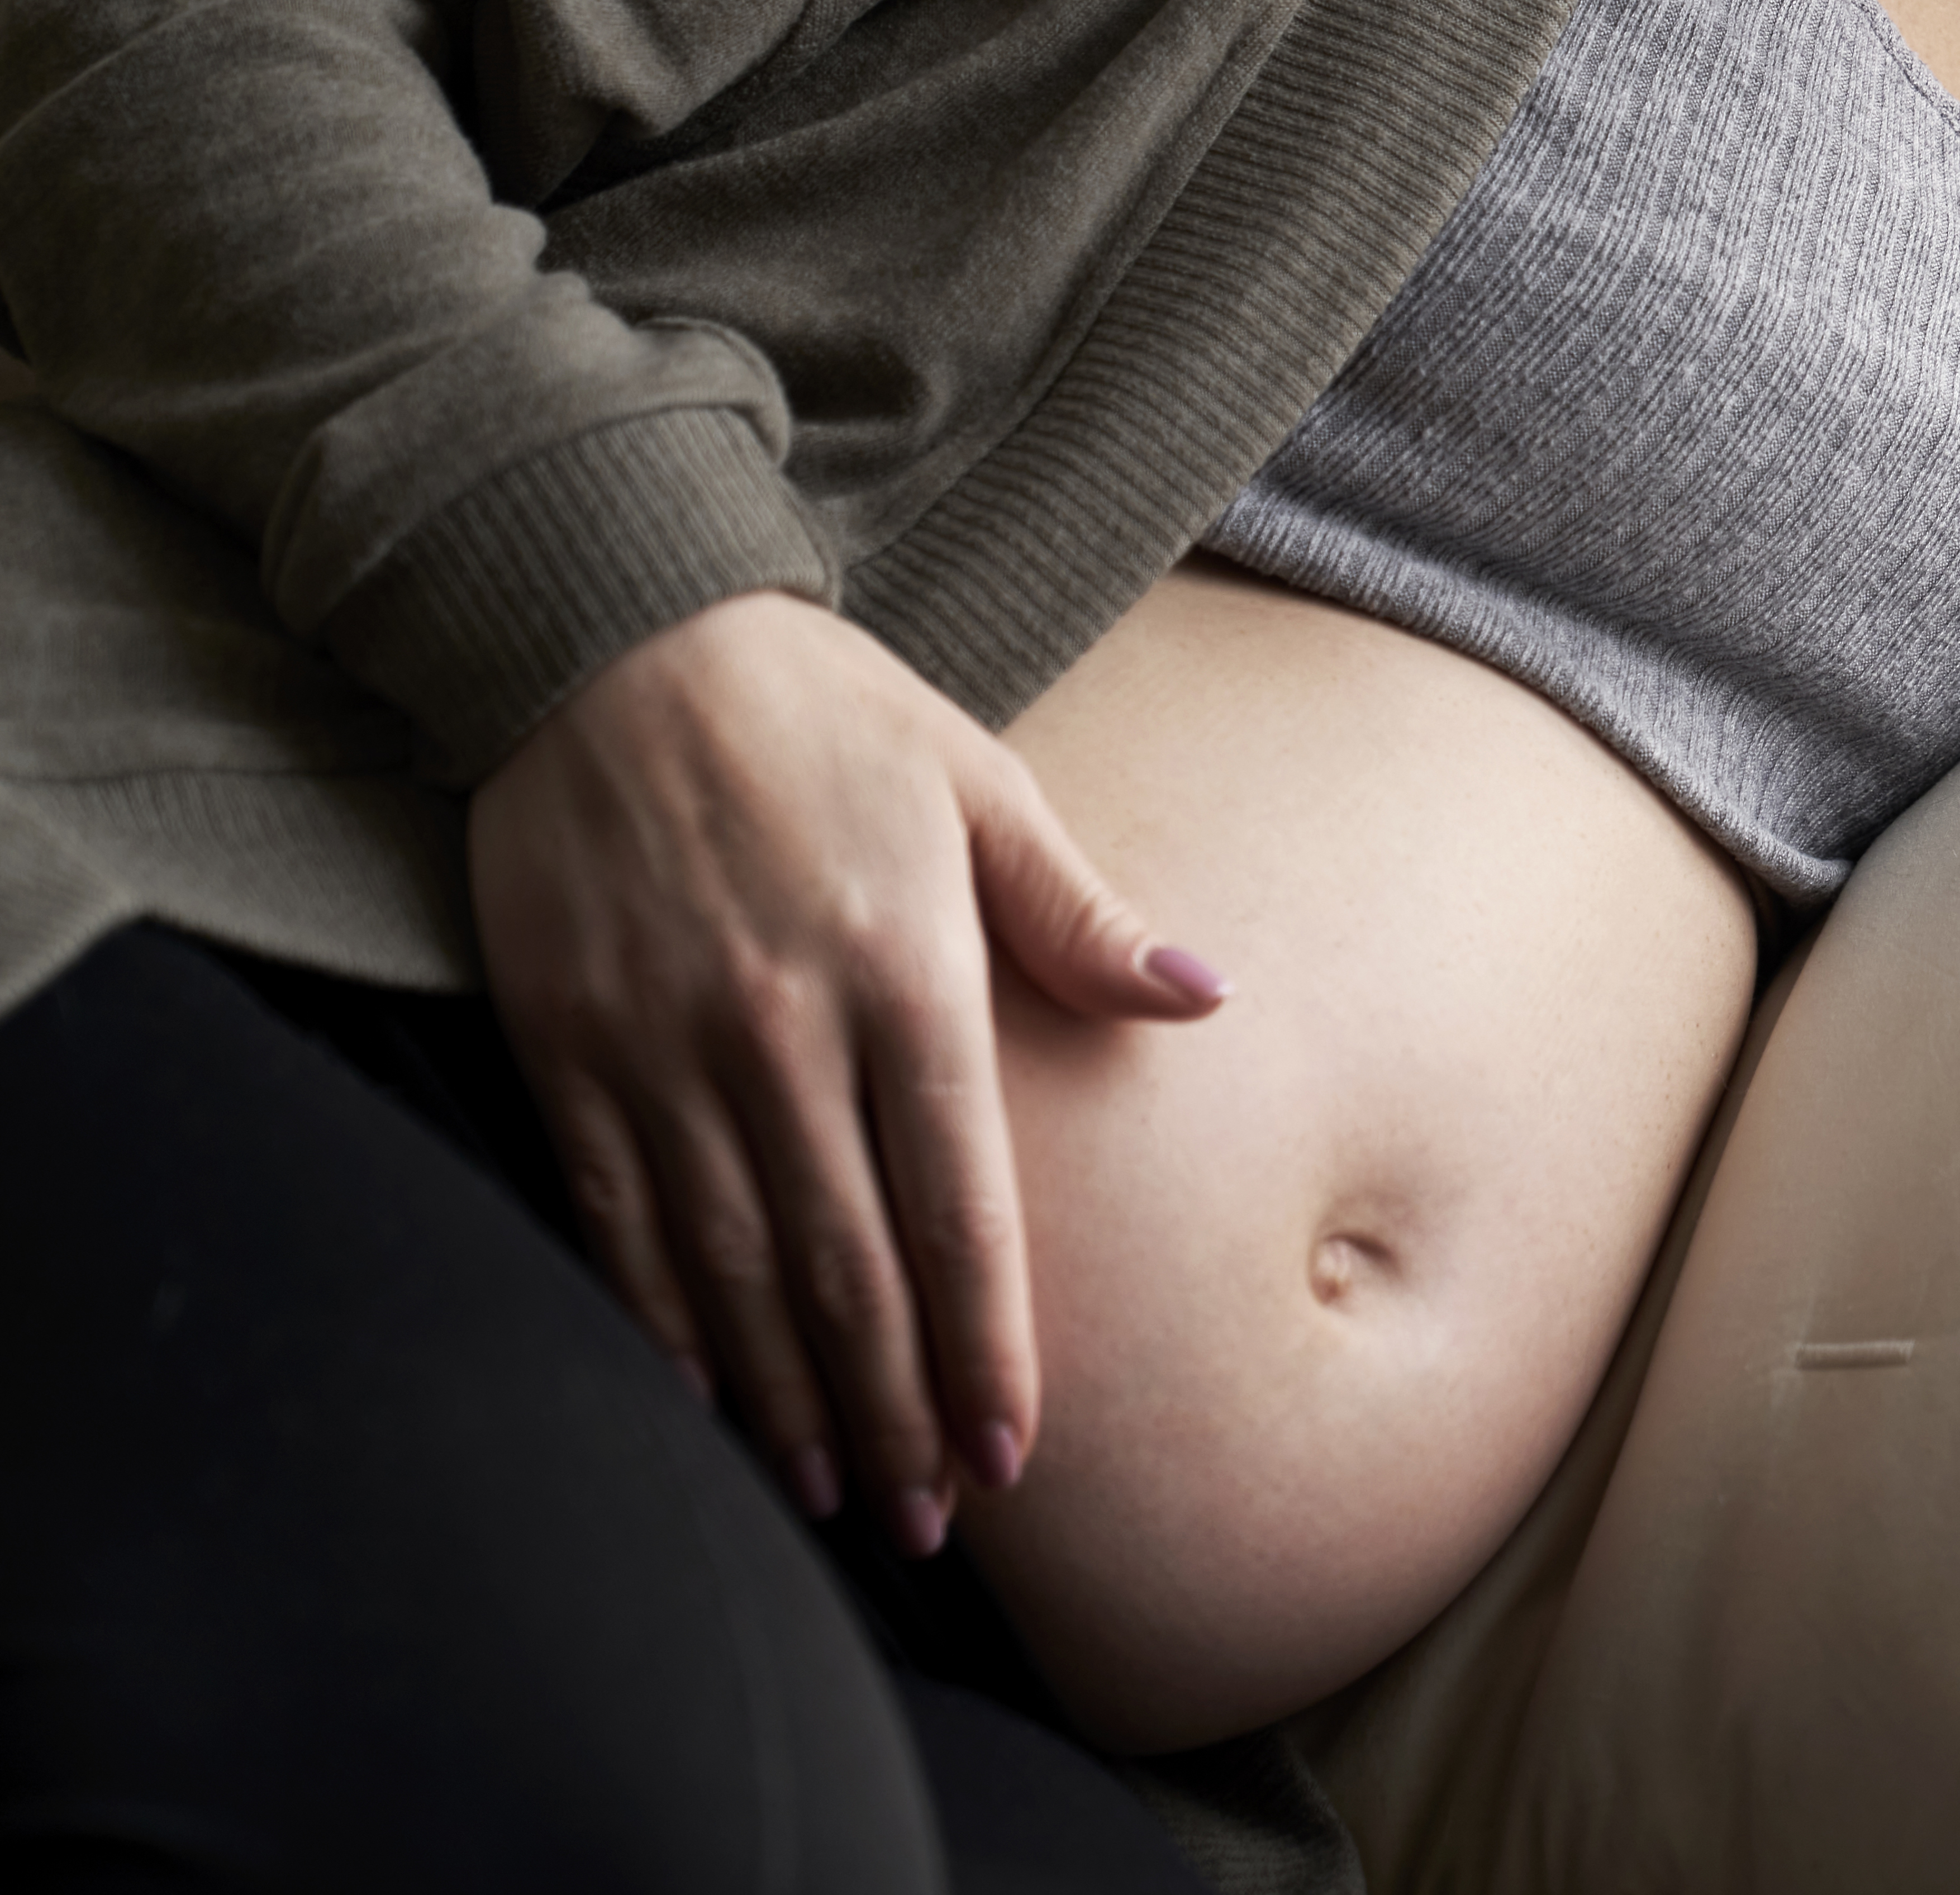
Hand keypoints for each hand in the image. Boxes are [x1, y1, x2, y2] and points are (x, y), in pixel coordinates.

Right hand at [468, 590, 1222, 1553]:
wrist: (613, 631)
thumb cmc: (823, 714)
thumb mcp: (979, 783)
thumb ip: (1079, 913)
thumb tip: (1203, 995)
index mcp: (902, 971)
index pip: (958, 1200)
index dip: (987, 1339)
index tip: (1016, 1444)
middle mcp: (780, 1027)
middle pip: (849, 1265)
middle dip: (896, 1406)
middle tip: (933, 1520)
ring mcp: (661, 1044)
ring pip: (734, 1267)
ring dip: (789, 1395)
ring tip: (840, 1490)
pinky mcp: (565, 1044)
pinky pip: (614, 1217)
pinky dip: (662, 1324)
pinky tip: (702, 1401)